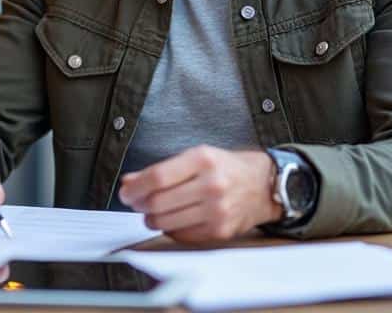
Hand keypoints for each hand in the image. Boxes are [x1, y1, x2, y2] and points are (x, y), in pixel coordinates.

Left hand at [117, 146, 280, 243]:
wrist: (264, 185)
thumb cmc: (227, 168)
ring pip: (166, 222)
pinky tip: (173, 219)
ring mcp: (217, 210)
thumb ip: (162, 169)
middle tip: (135, 203)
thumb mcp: (196, 157)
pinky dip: (170, 229)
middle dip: (139, 205)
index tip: (126, 192)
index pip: (157, 177)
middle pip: (158, 202)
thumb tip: (129, 182)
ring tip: (153, 212)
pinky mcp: (220, 231)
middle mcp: (212, 185)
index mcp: (203, 160)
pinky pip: (181, 235)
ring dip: (151, 219)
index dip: (135, 188)